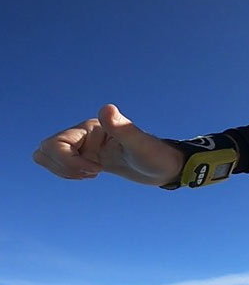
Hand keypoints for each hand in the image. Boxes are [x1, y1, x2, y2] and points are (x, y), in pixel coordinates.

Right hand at [33, 104, 183, 185]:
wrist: (166, 167)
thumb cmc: (157, 156)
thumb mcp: (141, 145)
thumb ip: (124, 128)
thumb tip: (107, 109)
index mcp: (92, 128)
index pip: (56, 143)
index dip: (69, 161)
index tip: (97, 171)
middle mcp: (84, 134)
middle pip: (46, 149)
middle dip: (63, 166)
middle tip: (92, 173)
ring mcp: (85, 146)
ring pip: (47, 155)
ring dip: (62, 170)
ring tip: (89, 174)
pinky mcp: (88, 158)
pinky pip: (60, 163)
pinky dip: (67, 172)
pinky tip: (91, 175)